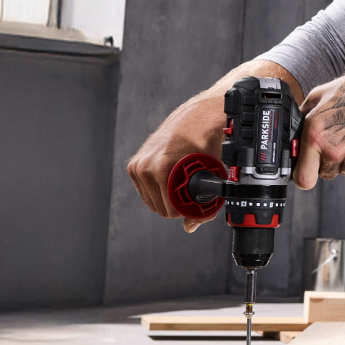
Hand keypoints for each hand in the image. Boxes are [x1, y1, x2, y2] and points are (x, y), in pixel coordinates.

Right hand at [125, 90, 229, 232]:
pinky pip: (144, 190)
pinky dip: (155, 189)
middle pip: (158, 208)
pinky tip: (168, 179)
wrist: (197, 118)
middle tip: (188, 191)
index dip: (184, 211)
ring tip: (179, 182)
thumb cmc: (205, 142)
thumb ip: (203, 207)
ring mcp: (137, 164)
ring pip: (150, 200)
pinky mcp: (134, 164)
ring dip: (164, 196)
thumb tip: (190, 227)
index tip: (193, 201)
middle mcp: (145, 166)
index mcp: (161, 169)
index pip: (169, 211)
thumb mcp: (211, 175)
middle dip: (174, 205)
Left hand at [297, 65, 344, 188]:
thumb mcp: (319, 97)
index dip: (302, 176)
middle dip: (326, 162)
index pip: (303, 178)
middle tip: (336, 140)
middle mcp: (335, 150)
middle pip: (325, 174)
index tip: (304, 171)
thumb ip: (303, 118)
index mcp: (316, 136)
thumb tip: (294, 132)